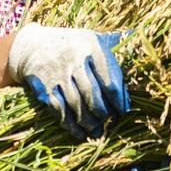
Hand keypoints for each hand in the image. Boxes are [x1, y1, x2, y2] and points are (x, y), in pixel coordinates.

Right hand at [7, 23, 129, 138]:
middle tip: (110, 122)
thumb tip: (138, 39)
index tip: (122, 111)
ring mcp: (57, 75)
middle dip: (103, 113)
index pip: (109, 79)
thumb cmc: (71, 45)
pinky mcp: (44, 88)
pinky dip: (70, 125)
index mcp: (91, 46)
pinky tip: (80, 132)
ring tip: (97, 131)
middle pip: (92, 94)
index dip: (118, 100)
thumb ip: (115, 44)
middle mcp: (74, 60)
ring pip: (76, 105)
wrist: (32, 46)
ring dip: (88, 122)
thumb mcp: (91, 38)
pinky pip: (59, 111)